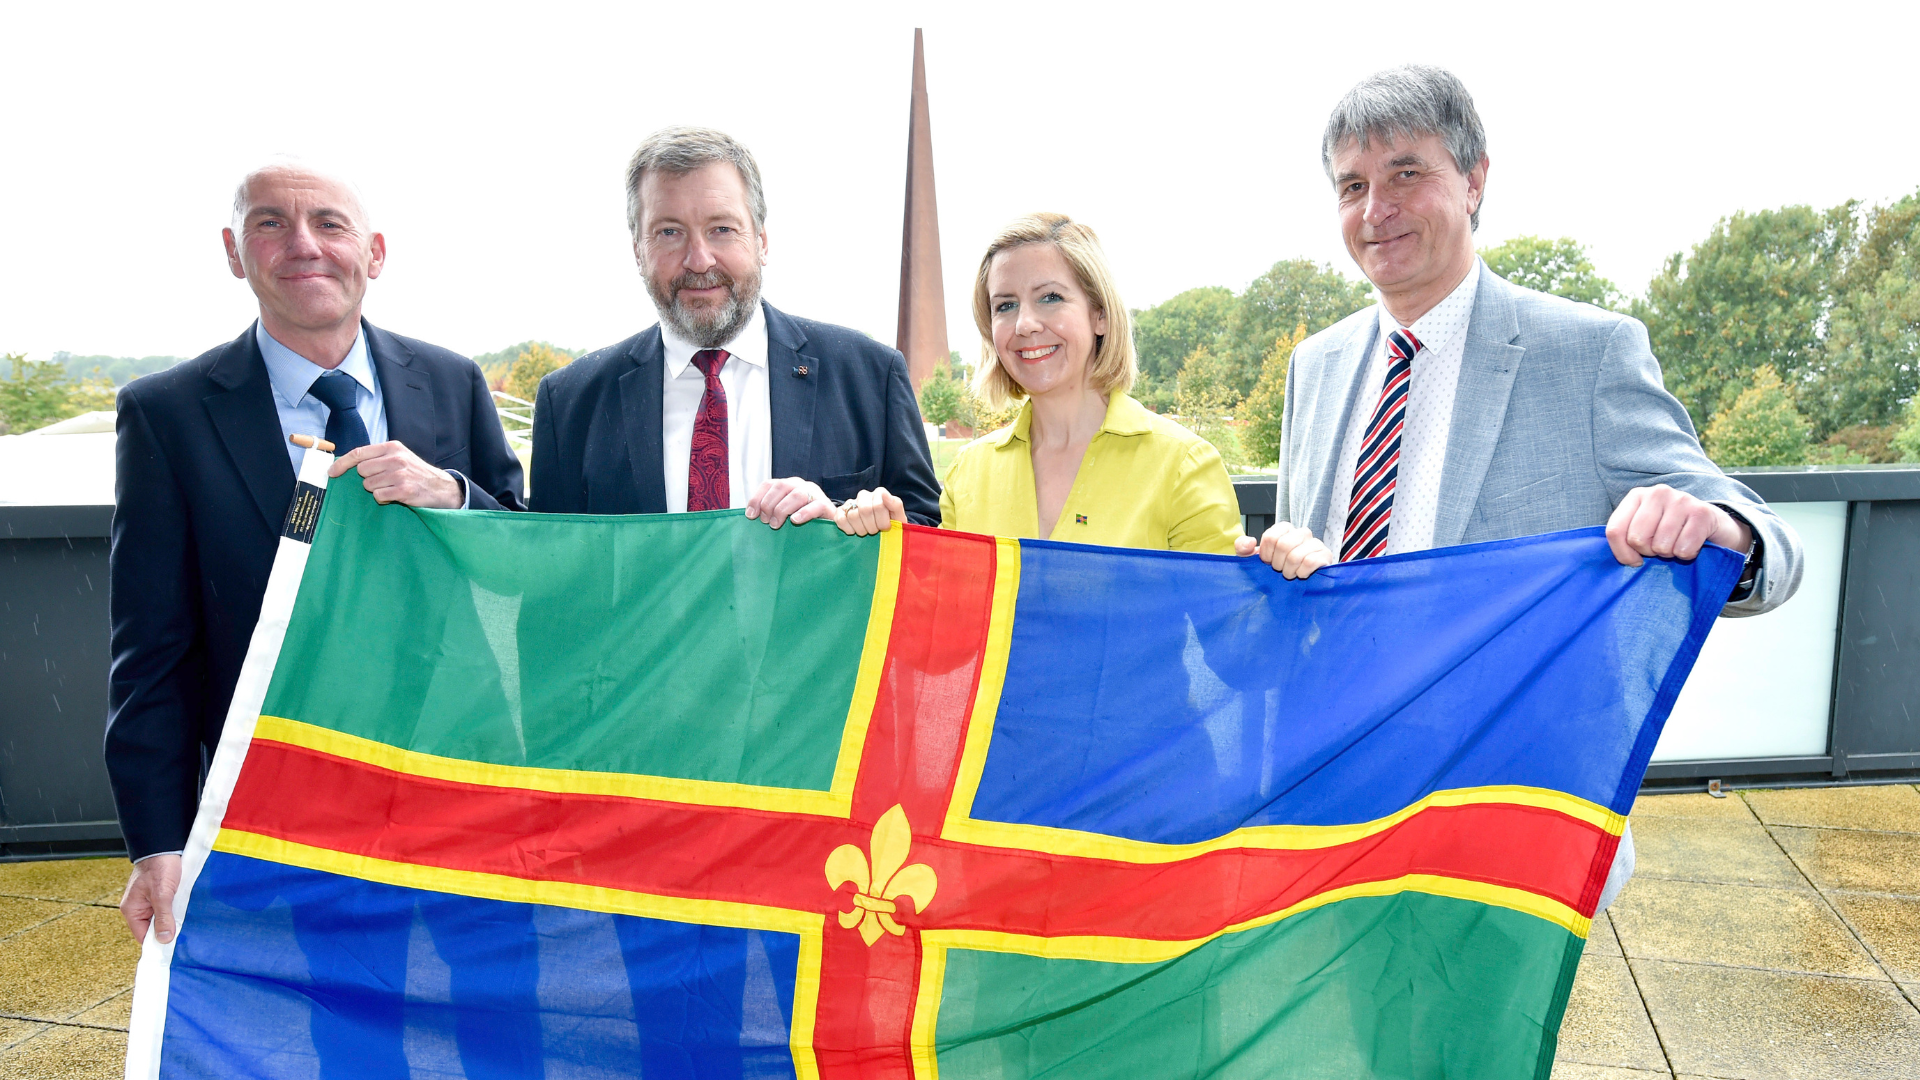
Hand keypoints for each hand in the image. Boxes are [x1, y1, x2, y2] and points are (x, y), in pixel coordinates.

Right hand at [121, 853, 181, 943]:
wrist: (165, 846)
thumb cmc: (159, 867)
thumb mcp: (162, 894)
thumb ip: (163, 917)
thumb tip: (164, 939)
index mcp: (132, 910)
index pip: (143, 936)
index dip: (157, 943)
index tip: (173, 949)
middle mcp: (139, 908)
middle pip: (153, 929)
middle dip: (168, 932)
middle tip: (185, 938)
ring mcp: (150, 902)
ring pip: (163, 919)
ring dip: (174, 921)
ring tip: (189, 927)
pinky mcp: (161, 896)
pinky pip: (168, 910)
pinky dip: (177, 912)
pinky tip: (189, 915)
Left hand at [329, 442, 463, 508]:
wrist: (442, 488)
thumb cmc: (416, 473)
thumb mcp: (399, 457)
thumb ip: (377, 457)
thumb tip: (347, 463)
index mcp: (392, 447)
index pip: (359, 453)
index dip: (342, 464)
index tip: (332, 472)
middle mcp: (396, 458)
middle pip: (362, 471)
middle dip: (368, 479)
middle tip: (383, 481)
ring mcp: (400, 474)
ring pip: (369, 485)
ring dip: (377, 490)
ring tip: (393, 488)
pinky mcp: (404, 490)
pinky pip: (379, 496)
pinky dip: (384, 499)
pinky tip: (396, 496)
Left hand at [745, 477, 835, 528]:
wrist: (827, 526)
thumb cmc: (800, 521)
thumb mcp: (781, 514)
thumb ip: (768, 511)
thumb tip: (750, 515)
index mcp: (787, 485)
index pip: (769, 484)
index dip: (757, 498)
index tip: (750, 515)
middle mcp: (800, 485)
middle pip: (781, 487)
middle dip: (769, 505)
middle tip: (765, 521)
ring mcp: (814, 493)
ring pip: (797, 495)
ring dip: (782, 510)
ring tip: (776, 524)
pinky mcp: (826, 505)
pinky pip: (815, 505)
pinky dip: (804, 513)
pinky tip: (795, 520)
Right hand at [837, 487, 906, 536]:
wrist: (881, 533)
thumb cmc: (891, 525)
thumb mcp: (899, 517)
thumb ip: (895, 504)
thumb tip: (884, 494)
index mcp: (879, 493)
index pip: (878, 506)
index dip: (882, 521)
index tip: (886, 528)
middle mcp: (864, 495)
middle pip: (865, 510)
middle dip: (872, 526)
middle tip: (876, 531)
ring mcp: (851, 502)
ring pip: (853, 516)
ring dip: (861, 529)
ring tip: (866, 532)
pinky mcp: (840, 512)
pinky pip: (840, 519)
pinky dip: (848, 529)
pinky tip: (854, 532)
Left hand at [1235, 521, 1335, 578]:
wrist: (1295, 582)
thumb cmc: (1275, 567)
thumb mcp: (1253, 557)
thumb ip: (1243, 547)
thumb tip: (1250, 542)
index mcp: (1284, 529)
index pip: (1271, 537)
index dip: (1266, 554)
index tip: (1267, 561)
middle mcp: (1301, 532)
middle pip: (1283, 545)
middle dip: (1277, 563)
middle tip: (1279, 569)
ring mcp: (1315, 543)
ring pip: (1296, 555)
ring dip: (1289, 570)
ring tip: (1290, 573)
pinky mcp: (1325, 555)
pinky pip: (1310, 562)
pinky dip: (1301, 572)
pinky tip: (1301, 574)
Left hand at [1605, 484, 1751, 565]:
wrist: (1716, 527)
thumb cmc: (1673, 531)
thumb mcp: (1644, 532)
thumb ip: (1625, 539)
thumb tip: (1626, 559)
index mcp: (1637, 495)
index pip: (1614, 531)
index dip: (1623, 554)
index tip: (1635, 559)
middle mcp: (1657, 493)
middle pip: (1637, 539)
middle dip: (1649, 552)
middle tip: (1662, 545)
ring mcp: (1681, 499)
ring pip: (1661, 546)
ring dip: (1670, 553)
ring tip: (1678, 542)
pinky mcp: (1702, 513)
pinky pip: (1683, 549)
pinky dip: (1687, 554)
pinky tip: (1693, 543)